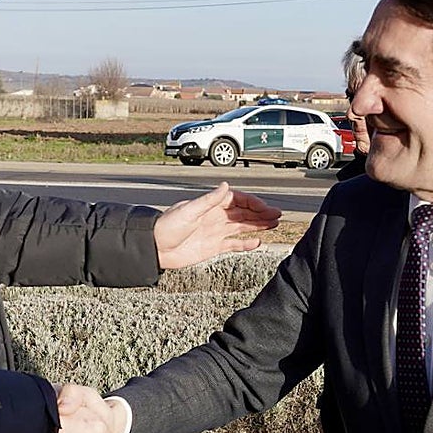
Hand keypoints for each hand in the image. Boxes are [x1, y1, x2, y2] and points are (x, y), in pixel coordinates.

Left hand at [153, 182, 281, 269]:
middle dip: (260, 213)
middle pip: (243, 212)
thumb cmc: (167, 226)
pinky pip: (233, 244)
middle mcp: (215, 216)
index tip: (265, 207)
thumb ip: (209, 200)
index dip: (252, 203)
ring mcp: (215, 231)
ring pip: (242, 226)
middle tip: (277, 215)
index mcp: (210, 205)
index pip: (237, 200)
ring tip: (274, 224)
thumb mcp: (189, 210)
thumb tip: (226, 185)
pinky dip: (246, 243)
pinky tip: (258, 242)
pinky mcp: (213, 247)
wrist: (155, 247)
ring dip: (257, 224)